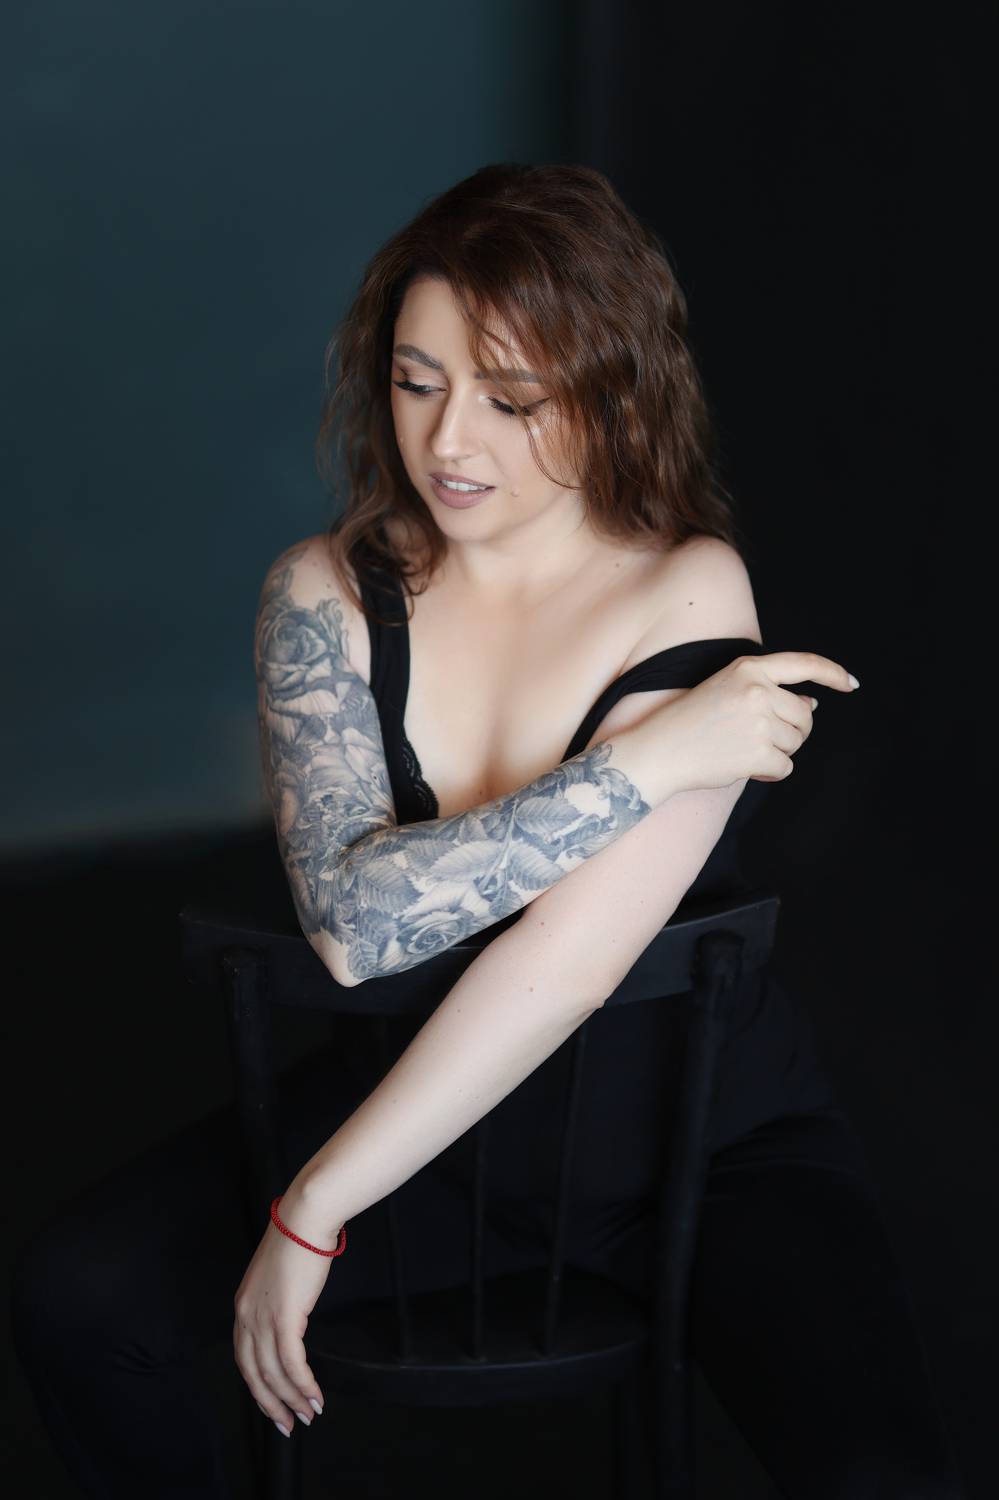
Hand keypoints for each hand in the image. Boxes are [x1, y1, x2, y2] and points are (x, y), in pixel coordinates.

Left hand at [232, 1184, 341, 1434]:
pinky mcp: (284, 1317)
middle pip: (254, 1374)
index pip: (245, 1359)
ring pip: (274, 1374)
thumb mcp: (277, 1277)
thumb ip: (277, 1301)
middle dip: (272, 1404)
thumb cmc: (297, 1240)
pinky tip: (316, 1396)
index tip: (275, 1405)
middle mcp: (246, 1316)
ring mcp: (263, 1318)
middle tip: (289, 1425)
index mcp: (243, 1307)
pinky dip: (304, 1384)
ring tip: (309, 1414)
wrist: (305, 1218)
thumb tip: (291, 1321)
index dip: (259, 1387)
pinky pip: (292, 1363)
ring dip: (293, 1399)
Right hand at [650, 650, 857, 793]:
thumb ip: (769, 691)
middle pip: (804, 715)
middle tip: (761, 738)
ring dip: (777, 752)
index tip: (850, 684)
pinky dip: (770, 772)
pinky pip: (785, 767)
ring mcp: (759, 721)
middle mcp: (757, 690)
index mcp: (748, 667)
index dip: (832, 673)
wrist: (660, 749)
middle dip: (793, 731)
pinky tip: (745, 766)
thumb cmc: (691, 721)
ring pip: (796, 742)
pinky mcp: (758, 752)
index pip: (804, 663)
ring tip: (744, 749)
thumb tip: (812, 705)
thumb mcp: (727, 688)